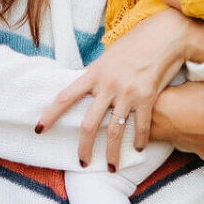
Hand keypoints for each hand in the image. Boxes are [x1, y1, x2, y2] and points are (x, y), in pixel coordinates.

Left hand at [35, 9, 203, 168]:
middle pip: (89, 124)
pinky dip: (139, 141)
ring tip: (110, 167)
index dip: (50, 115)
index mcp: (93, 74)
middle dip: (83, 148)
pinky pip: (141, 126)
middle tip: (82, 163)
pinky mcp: (148, 98)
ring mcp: (128, 93)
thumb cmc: (135, 44)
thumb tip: (86, 90)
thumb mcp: (108, 57)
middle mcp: (108, 85)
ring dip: (111, 153)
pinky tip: (137, 149)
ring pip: (114, 132)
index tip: (39, 130)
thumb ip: (97, 76)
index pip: (65, 97)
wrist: (164, 36)